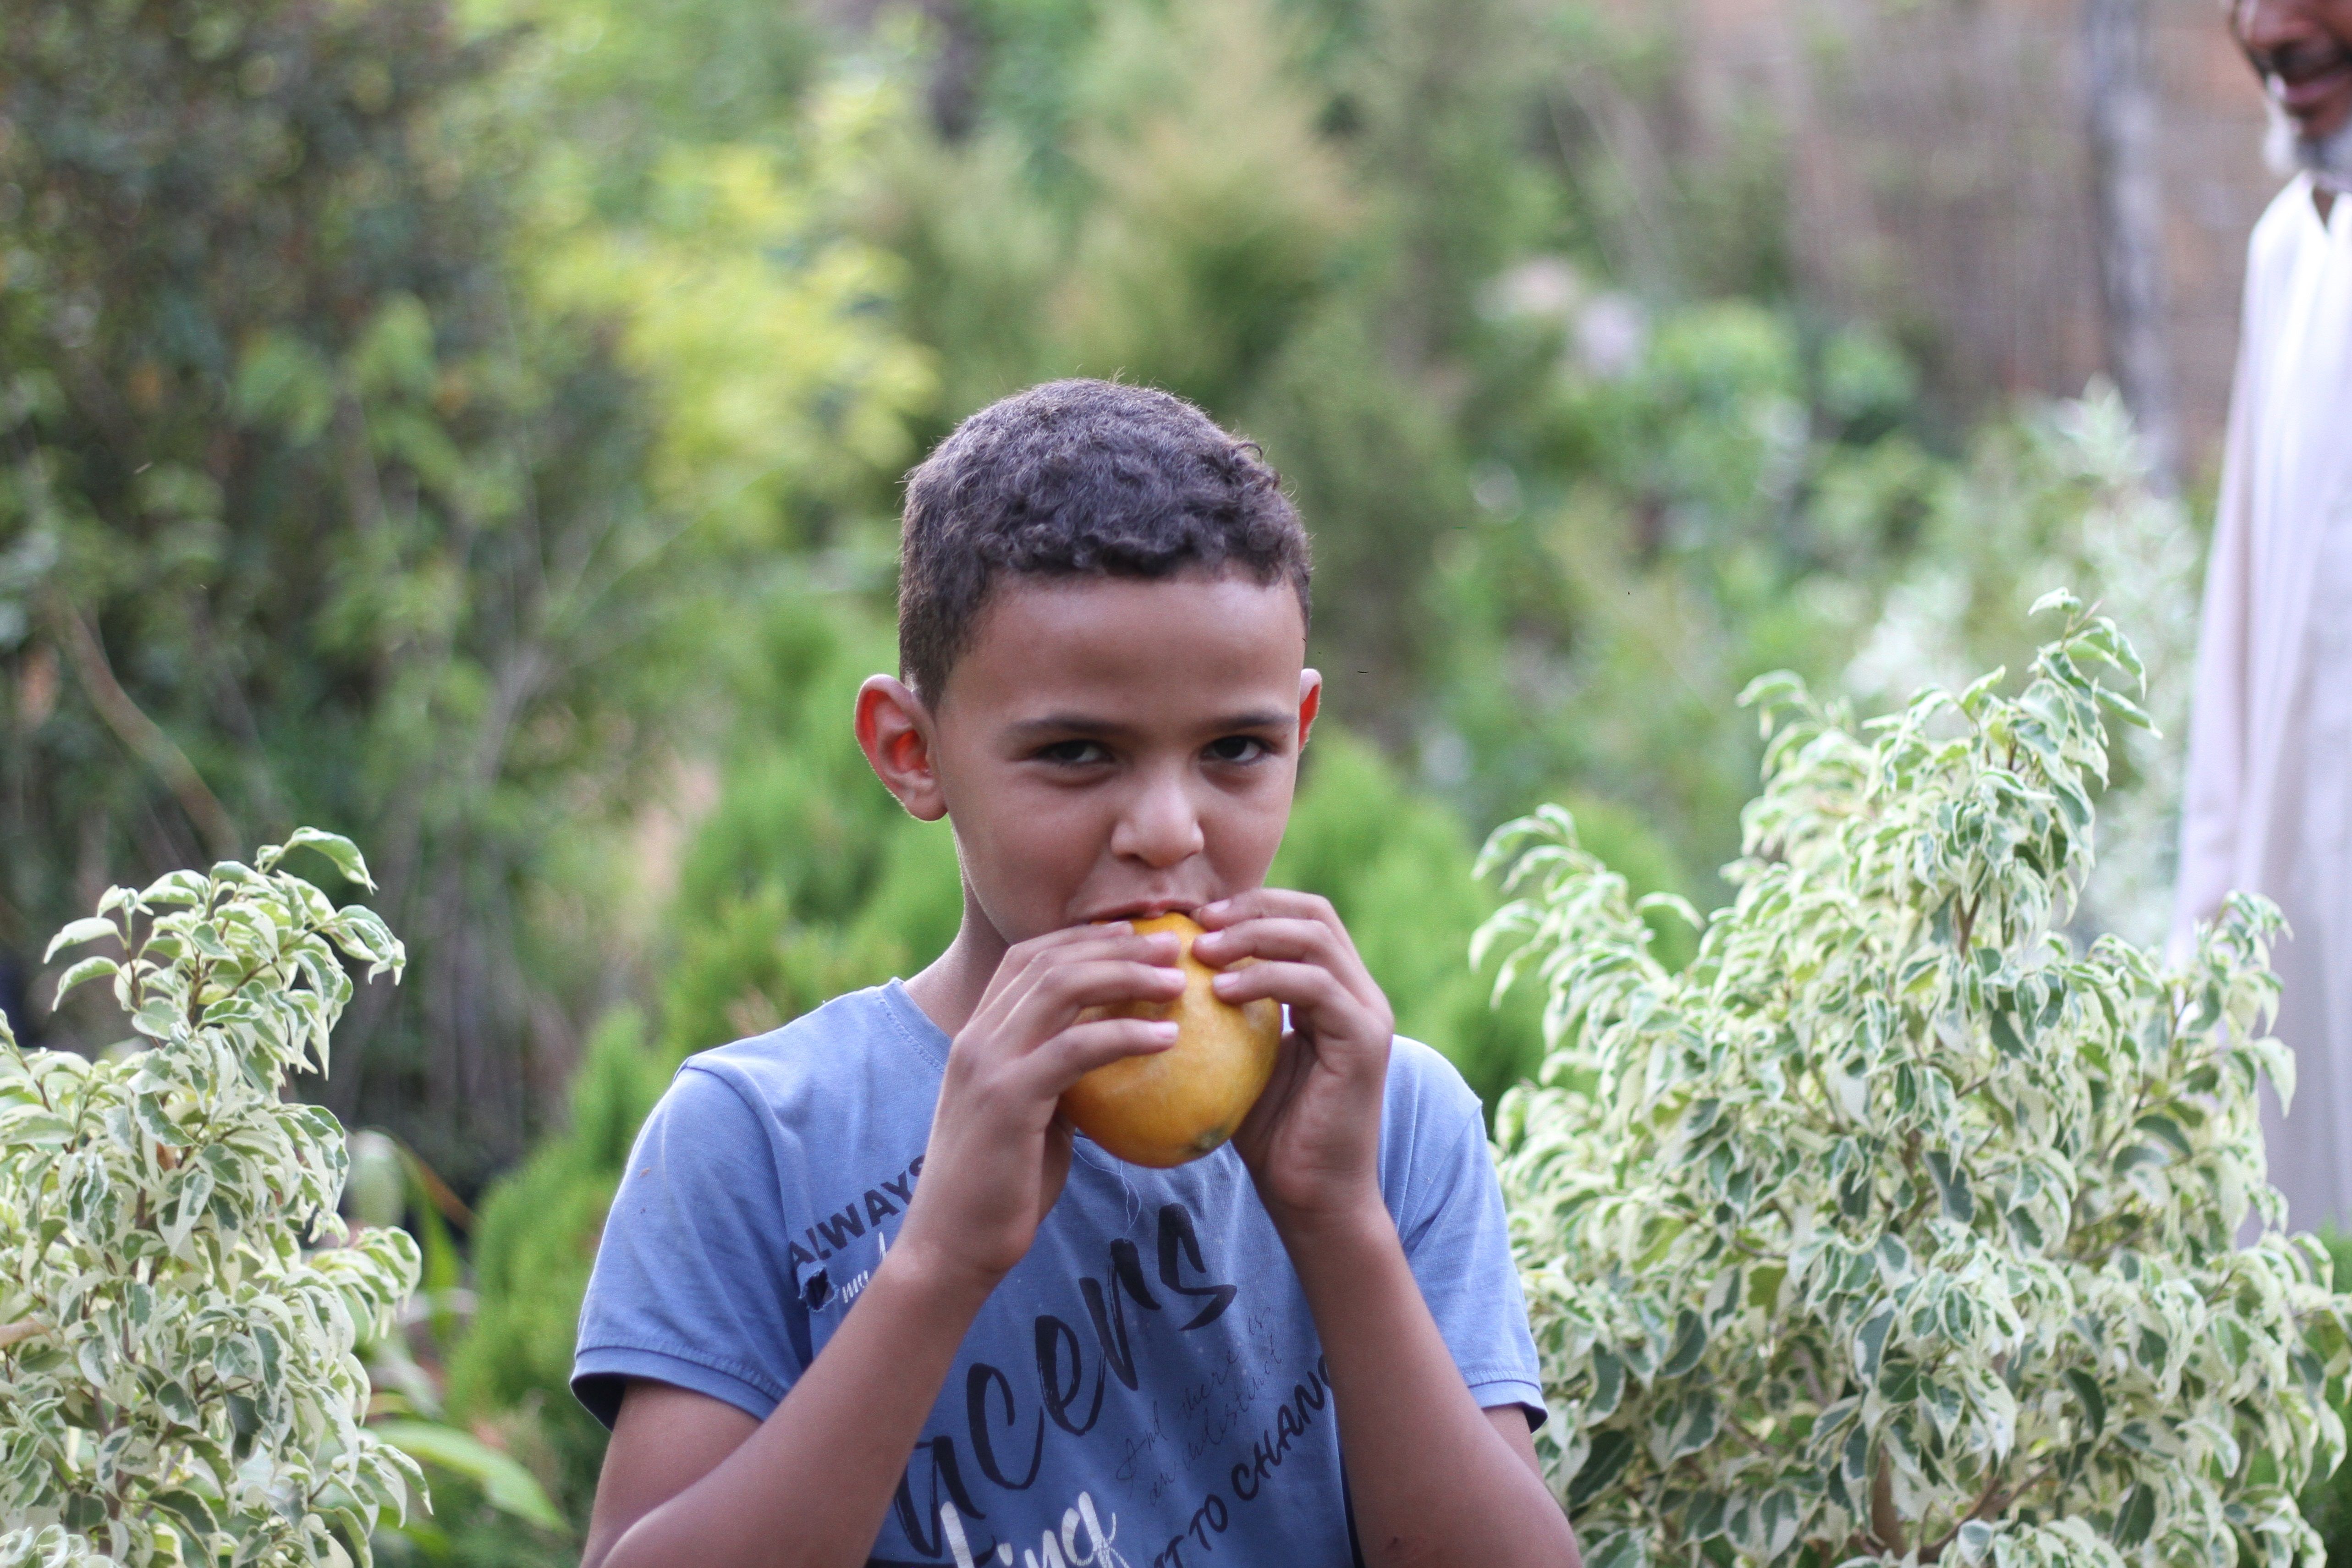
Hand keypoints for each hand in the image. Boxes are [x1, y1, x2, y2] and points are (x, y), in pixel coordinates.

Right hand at [895, 923, 1183, 1294]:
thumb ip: (1060, 1077)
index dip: (1084, 937)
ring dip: (1125, 975)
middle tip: (1171, 943)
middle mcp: (977, 1038)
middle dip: (1114, 944)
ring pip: (1060, 989)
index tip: (1137, 935)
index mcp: (979, 1036)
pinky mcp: (1007, 1099)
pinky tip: (1167, 1040)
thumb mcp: (1033, 1116)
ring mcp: (987, 1065)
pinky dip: (1124, 1034)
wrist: (952, 1246)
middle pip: (1048, 960)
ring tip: (1177, 981)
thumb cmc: (1000, 1189)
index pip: (1028, 957)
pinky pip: (1074, 1049)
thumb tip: (1115, 1055)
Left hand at [1192, 891, 1395, 1233]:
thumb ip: (1225, 1014)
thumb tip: (1164, 973)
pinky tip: (1219, 990)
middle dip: (1251, 907)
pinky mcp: (1364, 1041)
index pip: (1302, 917)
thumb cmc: (1269, 1135)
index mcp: (1335, 991)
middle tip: (1196, 924)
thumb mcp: (1238, 1058)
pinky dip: (1264, 977)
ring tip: (1202, 951)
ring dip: (1253, 935)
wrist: (1312, 1199)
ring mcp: (1368, 1014)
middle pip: (1314, 913)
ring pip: (1316, 939)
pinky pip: (1315, 986)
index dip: (1251, 904)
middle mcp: (1359, 994)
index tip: (1194, 918)